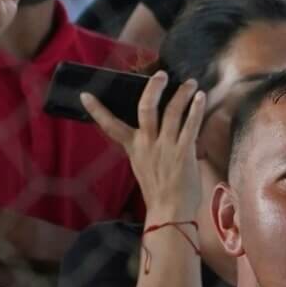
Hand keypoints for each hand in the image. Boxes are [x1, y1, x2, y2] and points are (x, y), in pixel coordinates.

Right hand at [83, 72, 206, 220]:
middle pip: (145, 108)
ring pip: (172, 112)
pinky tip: (200, 98)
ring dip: (182, 94)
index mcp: (134, 148)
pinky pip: (190, 125)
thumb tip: (159, 135)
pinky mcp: (183, 151)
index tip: (85, 96)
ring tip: (190, 83)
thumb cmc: (159, 193)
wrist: (169, 212)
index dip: (98, 111)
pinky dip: (196, 109)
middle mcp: (147, 144)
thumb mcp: (144, 168)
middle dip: (152, 88)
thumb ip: (148, 149)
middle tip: (161, 74)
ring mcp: (165, 146)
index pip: (111, 126)